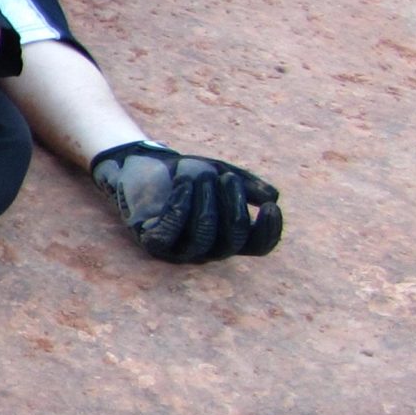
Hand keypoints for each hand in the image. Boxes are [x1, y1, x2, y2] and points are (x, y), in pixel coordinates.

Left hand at [91, 142, 283, 261]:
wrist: (143, 164)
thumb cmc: (185, 174)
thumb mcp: (220, 172)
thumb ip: (246, 184)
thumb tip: (272, 197)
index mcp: (229, 235)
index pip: (258, 246)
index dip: (269, 231)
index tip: (271, 207)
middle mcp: (209, 248)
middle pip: (232, 241)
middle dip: (233, 206)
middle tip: (226, 177)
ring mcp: (181, 249)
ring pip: (203, 237)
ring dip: (206, 203)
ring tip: (203, 176)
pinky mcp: (155, 242)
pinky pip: (172, 231)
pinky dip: (180, 205)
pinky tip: (183, 183)